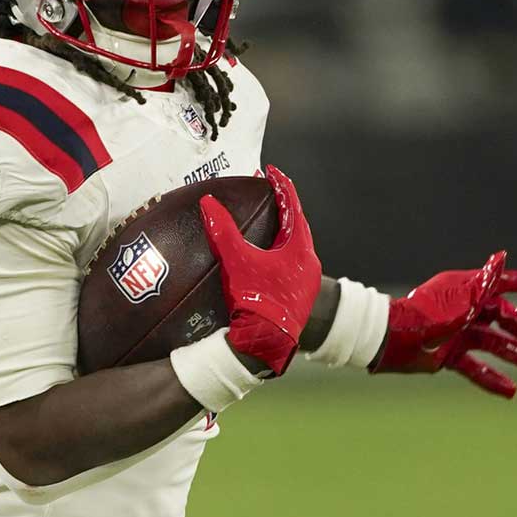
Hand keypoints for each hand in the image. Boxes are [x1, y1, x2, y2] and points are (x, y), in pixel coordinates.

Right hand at [199, 165, 322, 375]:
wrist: (266, 345)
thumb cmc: (257, 302)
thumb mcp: (237, 261)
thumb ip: (223, 230)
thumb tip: (208, 203)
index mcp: (300, 249)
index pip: (293, 207)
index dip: (281, 186)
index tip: (271, 171)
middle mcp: (308, 264)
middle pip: (296, 226)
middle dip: (282, 207)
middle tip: (267, 192)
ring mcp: (305, 282)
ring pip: (294, 247)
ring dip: (280, 231)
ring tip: (265, 220)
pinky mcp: (297, 297)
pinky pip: (290, 264)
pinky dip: (278, 251)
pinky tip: (263, 256)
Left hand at [371, 251, 516, 397]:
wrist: (393, 340)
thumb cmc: (427, 315)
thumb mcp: (463, 299)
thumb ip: (486, 282)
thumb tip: (502, 257)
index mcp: (464, 290)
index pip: (498, 284)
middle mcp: (461, 310)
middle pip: (498, 316)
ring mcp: (455, 333)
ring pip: (491, 343)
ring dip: (514, 353)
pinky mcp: (447, 355)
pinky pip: (475, 367)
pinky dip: (492, 378)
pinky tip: (511, 391)